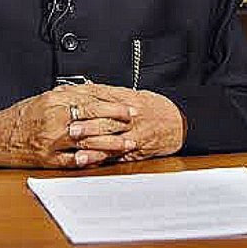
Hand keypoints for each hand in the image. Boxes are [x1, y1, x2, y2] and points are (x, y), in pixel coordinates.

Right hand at [0, 89, 135, 167]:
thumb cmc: (22, 117)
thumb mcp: (44, 98)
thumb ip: (68, 96)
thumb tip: (92, 91)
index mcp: (54, 102)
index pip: (90, 102)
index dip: (112, 105)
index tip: (128, 107)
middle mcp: (54, 120)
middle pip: (93, 120)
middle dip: (117, 121)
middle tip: (135, 122)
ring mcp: (52, 141)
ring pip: (87, 141)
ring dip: (110, 143)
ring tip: (127, 143)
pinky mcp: (48, 159)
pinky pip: (74, 160)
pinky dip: (90, 160)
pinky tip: (104, 159)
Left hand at [54, 84, 185, 161]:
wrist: (175, 122)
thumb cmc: (151, 106)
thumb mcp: (129, 93)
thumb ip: (105, 93)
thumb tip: (81, 89)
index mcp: (124, 100)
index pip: (101, 99)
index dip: (85, 102)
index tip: (74, 107)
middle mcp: (127, 118)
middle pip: (105, 120)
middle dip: (87, 124)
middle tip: (71, 126)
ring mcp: (130, 135)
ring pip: (108, 139)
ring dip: (90, 141)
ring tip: (76, 142)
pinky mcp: (132, 150)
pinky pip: (113, 155)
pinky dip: (99, 157)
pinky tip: (87, 159)